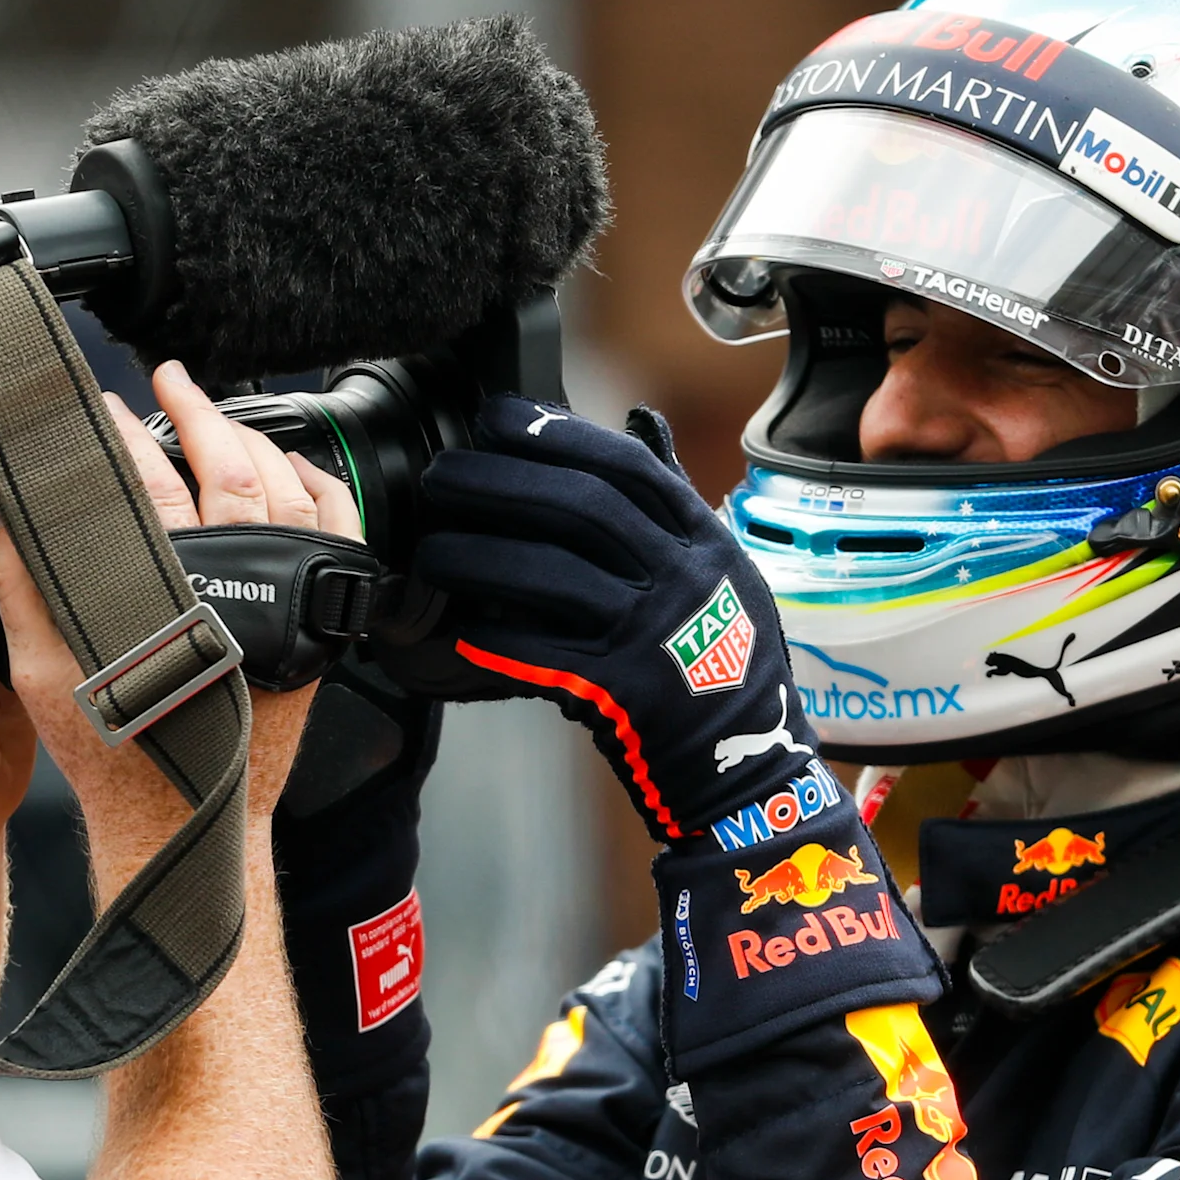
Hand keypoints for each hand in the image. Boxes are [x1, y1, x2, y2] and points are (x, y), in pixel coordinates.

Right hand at [0, 363, 360, 887]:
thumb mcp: (42, 667)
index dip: (119, 433)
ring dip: (249, 437)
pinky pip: (338, 526)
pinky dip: (318, 481)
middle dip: (192, 409)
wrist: (185, 815)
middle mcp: (240, 584)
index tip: (98, 406)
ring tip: (215, 414)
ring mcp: (290, 598)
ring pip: (283, 484)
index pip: (144, 483)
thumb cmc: (116, 749)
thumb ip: (26, 580)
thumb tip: (19, 507)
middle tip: (165, 380)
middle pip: (225, 465)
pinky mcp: (320, 618)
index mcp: (169, 589)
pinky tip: (291, 463)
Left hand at [414, 397, 824, 847]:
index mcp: (702, 539)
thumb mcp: (721, 567)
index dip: (556, 435)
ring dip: (479, 557)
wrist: (748, 760)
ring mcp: (652, 634)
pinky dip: (494, 641)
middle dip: (501, 482)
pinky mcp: (622, 691)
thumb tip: (641, 422)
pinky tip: (457, 629)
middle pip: (580, 508)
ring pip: (552, 576)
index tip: (496, 418)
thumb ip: (674, 496)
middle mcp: (681, 577)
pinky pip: (543, 655)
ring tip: (430, 550)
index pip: (626, 466)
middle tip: (441, 476)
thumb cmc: (726, 659)